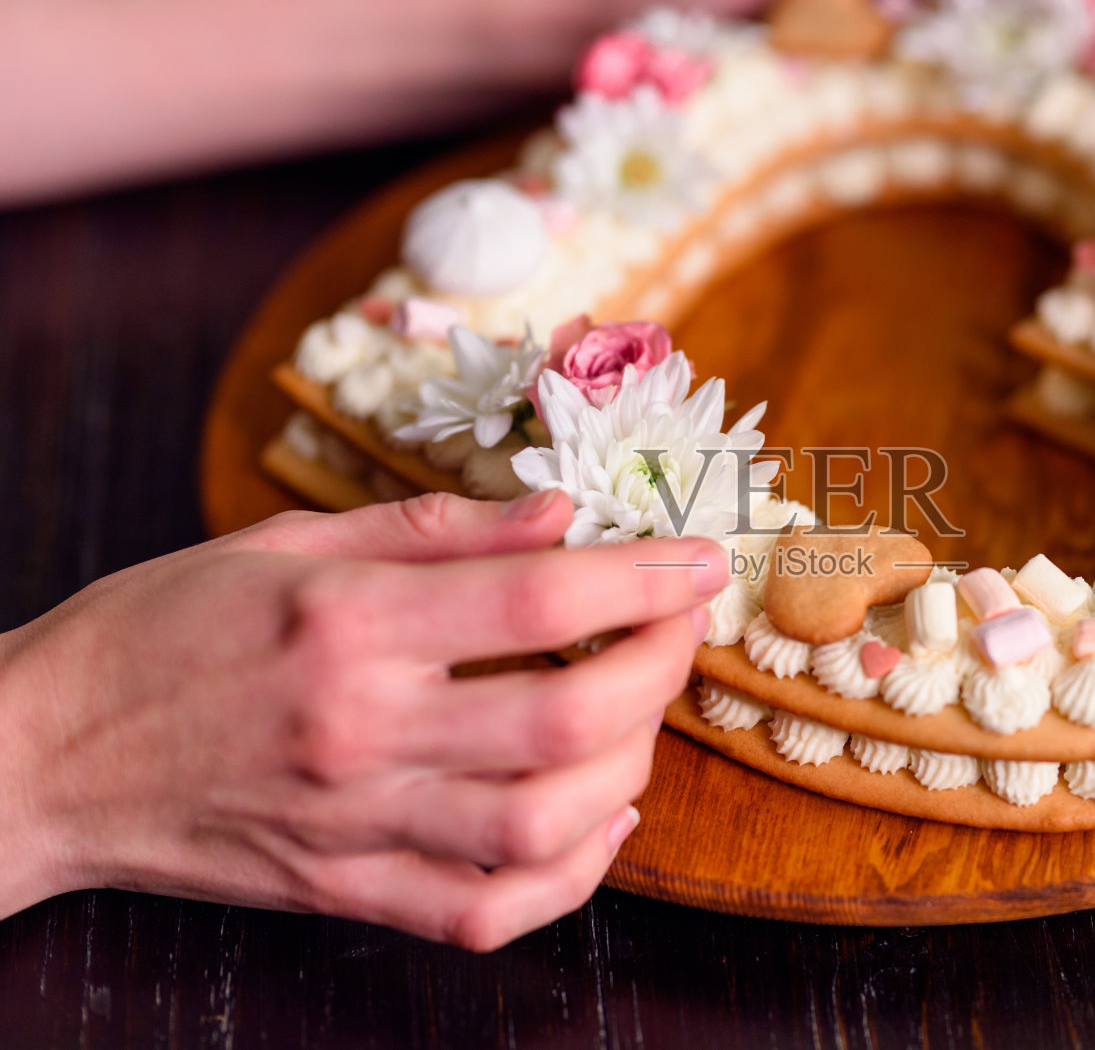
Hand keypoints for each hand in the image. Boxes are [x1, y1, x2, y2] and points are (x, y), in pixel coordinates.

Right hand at [0, 490, 727, 949]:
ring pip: (545, 822)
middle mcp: (362, 728)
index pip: (540, 600)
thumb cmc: (160, 629)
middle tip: (679, 627)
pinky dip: (571, 877)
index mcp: (348, 622)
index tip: (699, 560)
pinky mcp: (346, 889)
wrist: (42, 756)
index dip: (643, 576)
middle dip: (658, 666)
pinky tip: (602, 822)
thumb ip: (433, 528)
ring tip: (639, 716)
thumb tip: (557, 513)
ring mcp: (357, 823)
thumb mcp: (284, 543)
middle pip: (566, 717)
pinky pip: (487, 911)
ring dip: (631, 767)